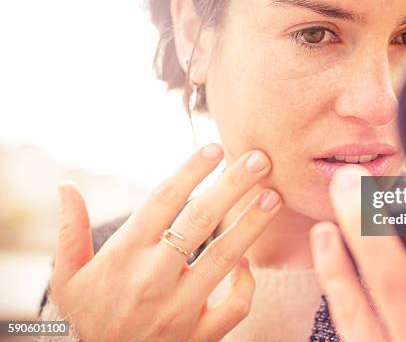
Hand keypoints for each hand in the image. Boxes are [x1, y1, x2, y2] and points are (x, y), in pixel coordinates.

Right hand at [50, 145, 281, 341]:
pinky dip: (246, 285)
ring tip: (274, 196)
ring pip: (224, 258)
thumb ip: (69, 230)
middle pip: (200, 220)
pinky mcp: (198, 336)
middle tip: (260, 158)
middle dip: (233, 185)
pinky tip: (247, 264)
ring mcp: (179, 309)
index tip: (214, 149)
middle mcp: (154, 278)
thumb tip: (65, 186)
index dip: (191, 171)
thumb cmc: (84, 318)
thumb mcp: (67, 277)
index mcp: (124, 256)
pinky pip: (234, 308)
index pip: (163, 200)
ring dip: (252, 224)